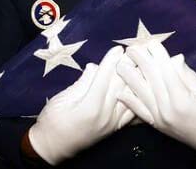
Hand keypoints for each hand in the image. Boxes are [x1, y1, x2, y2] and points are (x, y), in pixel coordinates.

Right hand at [27, 45, 134, 164]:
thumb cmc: (53, 121)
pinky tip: (143, 88)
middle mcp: (105, 115)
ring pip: (131, 97)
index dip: (112, 60)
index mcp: (90, 106)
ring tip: (141, 65)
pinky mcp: (115, 128)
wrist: (52, 148)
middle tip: (135, 51)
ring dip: (136, 80)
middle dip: (128, 66)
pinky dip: (139, 98)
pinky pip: (132, 112)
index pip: (105, 77)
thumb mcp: (63, 98)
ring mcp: (113, 123)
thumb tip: (95, 67)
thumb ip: (82, 82)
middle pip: (121, 84)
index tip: (119, 48)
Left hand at [116, 42, 195, 159]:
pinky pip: (137, 110)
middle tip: (132, 47)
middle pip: (149, 79)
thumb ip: (187, 75)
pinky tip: (120, 88)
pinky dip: (128, 99)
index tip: (151, 42)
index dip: (157, 54)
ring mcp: (158, 119)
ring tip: (123, 61)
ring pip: (139, 93)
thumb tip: (173, 58)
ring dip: (130, 75)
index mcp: (181, 100)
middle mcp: (166, 110)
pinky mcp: (155, 125)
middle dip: (140, 60)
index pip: (165, 71)